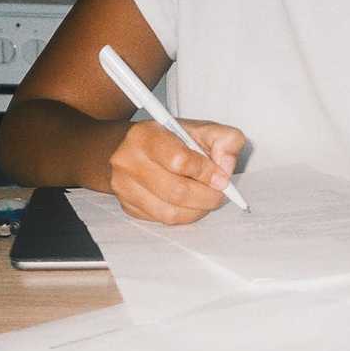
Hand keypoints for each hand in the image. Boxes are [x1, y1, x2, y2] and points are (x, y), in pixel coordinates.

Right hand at [108, 118, 245, 224]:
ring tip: (206, 199)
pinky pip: (162, 221)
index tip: (221, 177)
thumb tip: (226, 166)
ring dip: (197, 210)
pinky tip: (189, 204)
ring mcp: (123, 187)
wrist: (132, 147)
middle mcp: (128, 161)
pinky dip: (183, 216)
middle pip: (176, 192)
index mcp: (145, 135)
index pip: (179, 160)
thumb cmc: (168, 139)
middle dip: (206, 196)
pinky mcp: (127, 206)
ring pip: (170, 212)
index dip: (206, 172)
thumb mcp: (200, 129)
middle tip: (219, 193)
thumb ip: (224, 139)